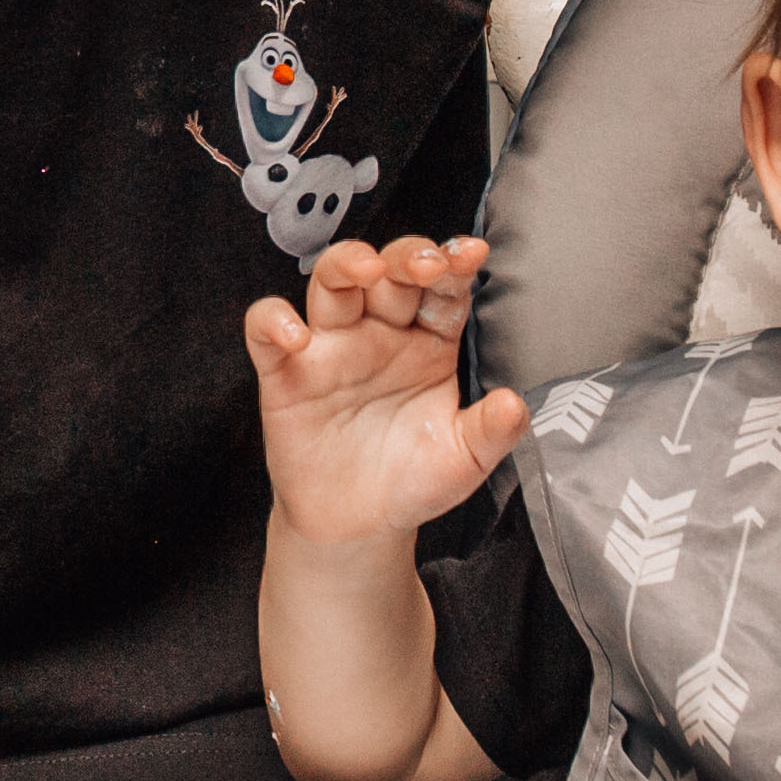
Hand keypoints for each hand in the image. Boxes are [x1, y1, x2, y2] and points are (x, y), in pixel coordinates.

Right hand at [245, 233, 526, 549]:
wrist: (357, 525)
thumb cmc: (411, 481)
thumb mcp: (464, 461)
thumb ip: (492, 432)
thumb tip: (514, 404)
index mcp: (428, 344)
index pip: (441, 291)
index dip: (455, 266)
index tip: (472, 255)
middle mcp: (379, 334)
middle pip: (390, 273)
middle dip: (407, 256)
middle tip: (425, 264)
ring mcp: (331, 348)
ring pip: (331, 282)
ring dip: (346, 263)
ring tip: (366, 268)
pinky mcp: (285, 372)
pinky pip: (266, 330)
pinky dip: (273, 321)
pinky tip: (296, 336)